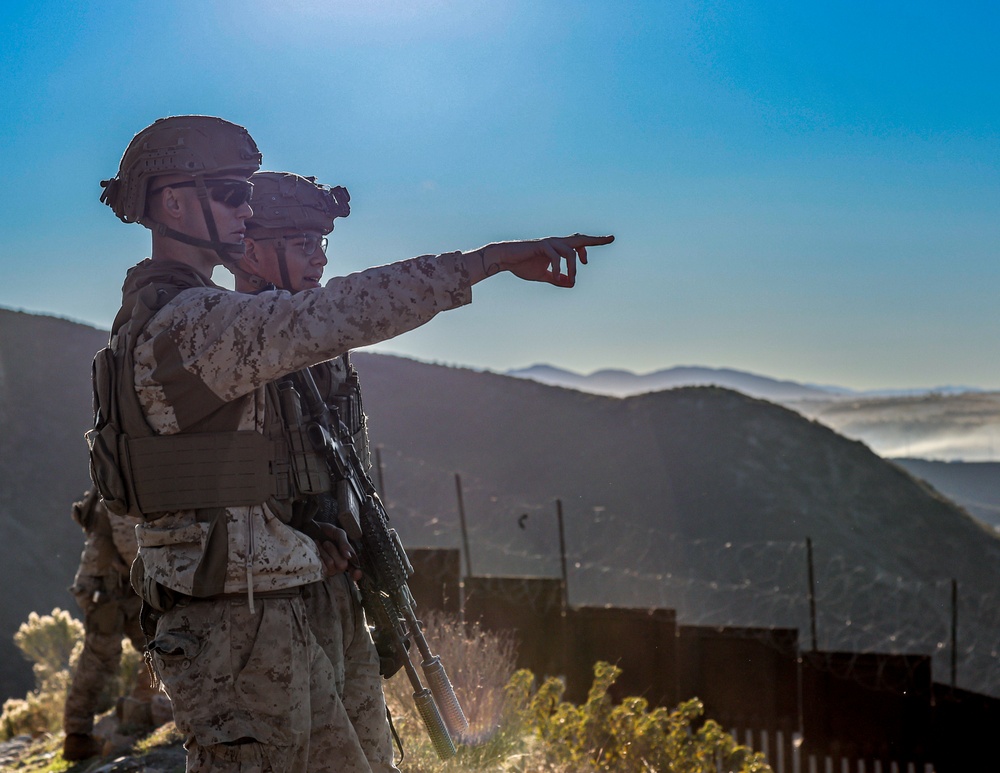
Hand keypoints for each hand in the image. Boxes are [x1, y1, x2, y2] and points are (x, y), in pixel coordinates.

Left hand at [315, 522, 362, 580]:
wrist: (308, 529)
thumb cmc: (325, 532)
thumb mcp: (338, 533)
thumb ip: (345, 543)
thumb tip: (349, 556)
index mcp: (347, 557)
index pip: (354, 569)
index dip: (356, 573)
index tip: (357, 573)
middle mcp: (339, 566)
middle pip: (342, 565)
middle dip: (334, 551)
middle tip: (327, 542)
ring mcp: (329, 570)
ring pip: (331, 565)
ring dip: (324, 552)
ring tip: (319, 544)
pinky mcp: (319, 571)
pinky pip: (322, 568)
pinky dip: (319, 557)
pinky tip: (315, 551)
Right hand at [473, 233, 613, 286]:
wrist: (505, 259)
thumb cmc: (523, 265)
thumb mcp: (543, 276)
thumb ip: (557, 279)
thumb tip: (571, 284)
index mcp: (558, 247)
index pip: (577, 244)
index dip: (586, 250)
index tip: (586, 263)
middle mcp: (556, 242)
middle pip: (580, 239)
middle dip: (596, 240)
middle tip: (611, 239)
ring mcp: (549, 242)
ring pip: (570, 252)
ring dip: (573, 268)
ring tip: (571, 280)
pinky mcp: (542, 245)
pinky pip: (556, 256)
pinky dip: (558, 268)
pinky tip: (556, 278)